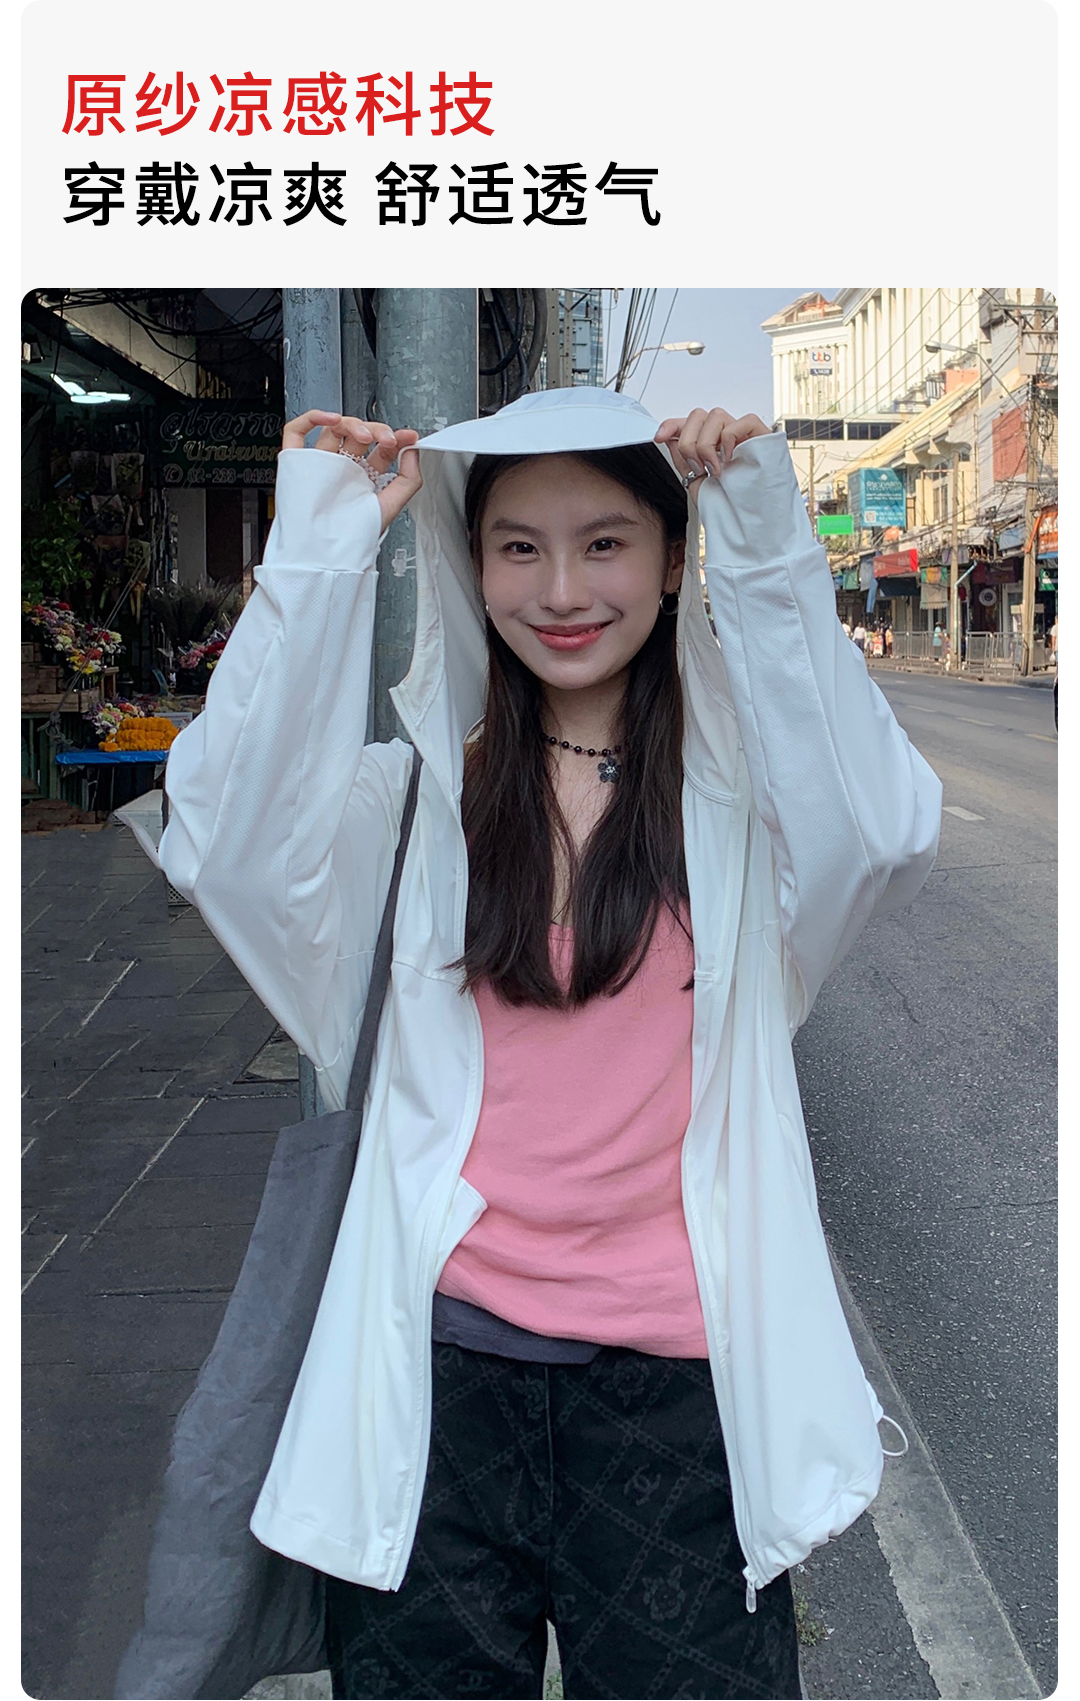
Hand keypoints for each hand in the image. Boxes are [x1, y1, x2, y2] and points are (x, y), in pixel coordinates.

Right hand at [281, 410, 421, 529]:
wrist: (325, 550)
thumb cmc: (353, 537)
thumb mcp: (391, 506)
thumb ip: (408, 478)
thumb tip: (412, 449)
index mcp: (363, 479)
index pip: (379, 448)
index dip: (394, 438)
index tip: (407, 436)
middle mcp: (342, 470)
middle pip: (358, 434)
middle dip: (376, 430)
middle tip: (387, 438)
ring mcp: (319, 464)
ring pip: (332, 429)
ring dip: (351, 423)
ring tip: (365, 434)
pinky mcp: (297, 462)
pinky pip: (296, 432)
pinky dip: (311, 418)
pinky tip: (330, 419)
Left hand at [654, 408, 771, 495]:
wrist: (747, 523)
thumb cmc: (728, 506)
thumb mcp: (697, 482)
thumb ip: (683, 460)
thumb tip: (671, 438)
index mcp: (711, 444)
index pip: (689, 423)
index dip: (672, 425)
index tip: (659, 437)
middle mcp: (726, 435)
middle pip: (698, 415)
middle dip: (689, 442)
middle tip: (698, 467)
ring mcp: (744, 434)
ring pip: (716, 416)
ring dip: (707, 445)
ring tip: (715, 469)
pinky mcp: (761, 435)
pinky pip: (742, 421)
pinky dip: (730, 439)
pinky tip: (730, 460)